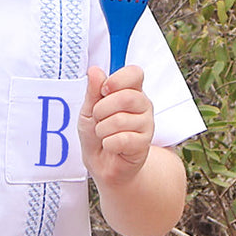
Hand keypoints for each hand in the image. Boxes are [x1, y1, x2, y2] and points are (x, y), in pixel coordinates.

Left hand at [78, 65, 155, 186]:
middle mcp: (143, 105)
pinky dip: (108, 144)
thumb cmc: (97, 134)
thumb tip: (95, 71)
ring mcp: (146, 124)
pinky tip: (111, 146)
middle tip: (99, 119)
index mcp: (131, 91)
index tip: (104, 90)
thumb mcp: (89, 110)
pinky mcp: (144, 144)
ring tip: (104, 134)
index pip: (135, 73)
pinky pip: (122, 139)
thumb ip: (93, 91)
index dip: (117, 79)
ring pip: (120, 120)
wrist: (101, 164)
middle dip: (102, 110)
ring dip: (102, 130)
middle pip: (126, 97)